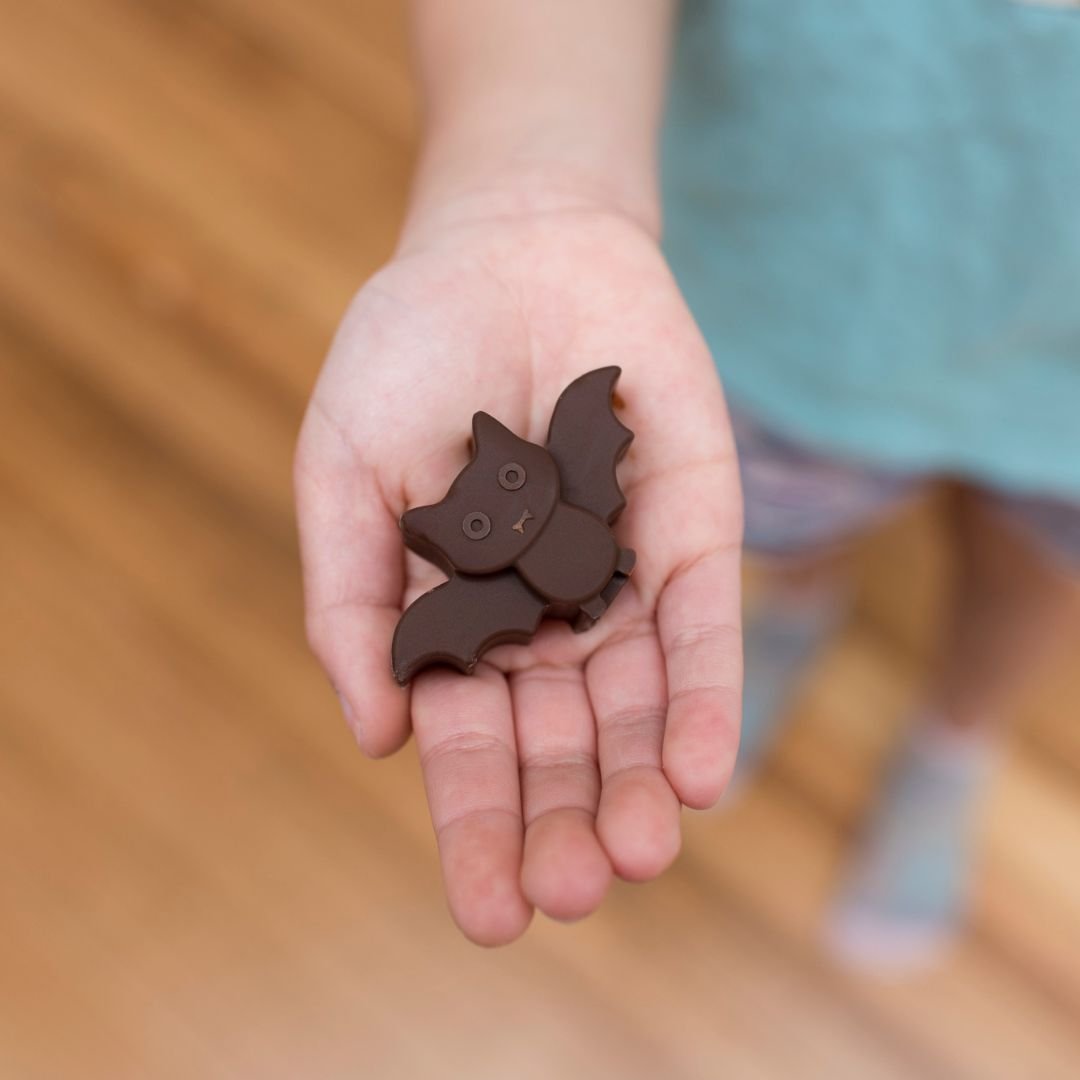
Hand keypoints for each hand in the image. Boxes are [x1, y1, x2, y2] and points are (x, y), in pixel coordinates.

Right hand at [295, 196, 742, 943]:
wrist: (505, 246)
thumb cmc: (407, 355)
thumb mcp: (343, 475)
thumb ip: (350, 600)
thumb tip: (376, 734)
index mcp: (458, 617)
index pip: (471, 743)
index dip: (478, 824)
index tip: (488, 913)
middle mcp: (546, 614)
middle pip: (562, 739)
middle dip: (568, 817)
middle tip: (574, 891)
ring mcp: (620, 574)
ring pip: (637, 700)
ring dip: (638, 778)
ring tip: (638, 854)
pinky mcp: (689, 526)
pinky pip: (698, 622)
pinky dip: (701, 694)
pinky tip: (698, 772)